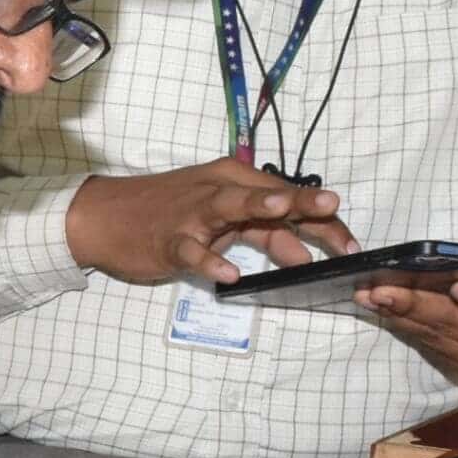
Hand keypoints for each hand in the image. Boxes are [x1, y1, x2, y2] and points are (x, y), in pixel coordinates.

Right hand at [66, 158, 355, 286]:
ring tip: (280, 209)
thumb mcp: (221, 223)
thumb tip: (303, 253)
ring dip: (254, 206)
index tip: (353, 242)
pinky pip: (191, 250)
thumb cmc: (165, 215)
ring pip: (227, 207)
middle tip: (331, 204)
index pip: (285, 197)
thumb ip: (263, 235)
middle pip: (264, 195)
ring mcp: (191, 214)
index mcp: (233, 182)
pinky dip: (209, 261)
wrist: (103, 217)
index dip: (321, 218)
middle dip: (298, 200)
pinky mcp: (168, 239)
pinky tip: (227, 275)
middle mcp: (216, 190)